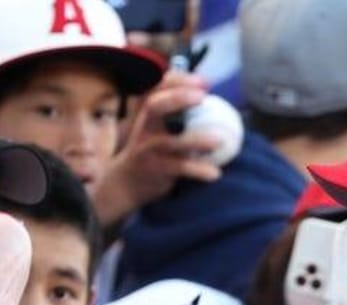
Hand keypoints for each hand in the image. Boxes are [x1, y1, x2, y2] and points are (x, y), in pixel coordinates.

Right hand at [94, 72, 224, 226]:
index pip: (159, 87)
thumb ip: (175, 108)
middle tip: (202, 97)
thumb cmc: (151, 146)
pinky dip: (198, 170)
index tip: (204, 82)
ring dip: (196, 140)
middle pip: (155, 106)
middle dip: (178, 98)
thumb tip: (208, 89)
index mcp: (147, 111)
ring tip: (220, 141)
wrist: (127, 181)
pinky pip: (179, 167)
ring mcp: (148, 147)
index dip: (179, 80)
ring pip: (170, 141)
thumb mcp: (156, 124)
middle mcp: (145, 125)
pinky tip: (215, 173)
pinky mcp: (155, 168)